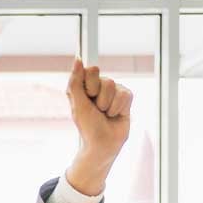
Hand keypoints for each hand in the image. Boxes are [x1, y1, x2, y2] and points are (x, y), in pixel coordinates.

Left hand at [64, 58, 133, 194]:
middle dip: (100, 99)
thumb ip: (76, 81)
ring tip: (105, 114)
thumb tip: (78, 59)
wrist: (103, 144)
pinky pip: (126, 95)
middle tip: (97, 110)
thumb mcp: (78, 104)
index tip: (88, 98)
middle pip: (106, 80)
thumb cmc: (88, 126)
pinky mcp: (126, 98)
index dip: (91, 86)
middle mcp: (99, 85)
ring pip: (116, 88)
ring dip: (109, 106)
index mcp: (84, 85)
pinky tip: (115, 115)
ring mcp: (114, 90)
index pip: (92, 70)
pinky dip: (119, 108)